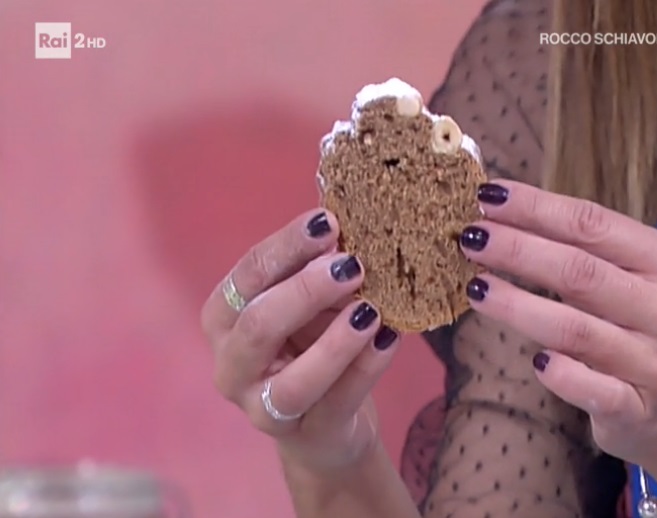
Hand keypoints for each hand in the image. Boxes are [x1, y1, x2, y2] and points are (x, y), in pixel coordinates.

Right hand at [200, 209, 400, 471]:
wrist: (326, 424)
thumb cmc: (310, 345)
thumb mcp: (307, 303)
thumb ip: (315, 268)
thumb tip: (346, 222)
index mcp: (224, 319)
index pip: (248, 275)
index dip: (288, 247)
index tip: (329, 222)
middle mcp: (232, 365)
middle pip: (259, 325)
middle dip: (306, 290)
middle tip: (352, 264)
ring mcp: (263, 408)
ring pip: (293, 381)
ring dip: (335, 343)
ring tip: (370, 309)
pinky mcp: (307, 436)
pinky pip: (336, 402)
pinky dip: (365, 368)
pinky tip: (389, 338)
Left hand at [459, 181, 656, 466]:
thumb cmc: (639, 325)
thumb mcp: (629, 278)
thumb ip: (580, 249)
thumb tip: (501, 213)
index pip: (594, 225)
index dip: (537, 208)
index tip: (488, 196)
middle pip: (581, 273)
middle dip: (519, 250)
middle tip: (472, 237)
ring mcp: (656, 364)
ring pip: (577, 331)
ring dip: (520, 307)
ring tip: (476, 288)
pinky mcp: (639, 411)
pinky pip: (595, 391)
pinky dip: (563, 376)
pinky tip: (535, 361)